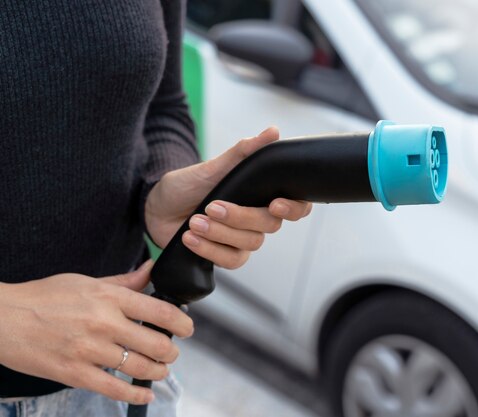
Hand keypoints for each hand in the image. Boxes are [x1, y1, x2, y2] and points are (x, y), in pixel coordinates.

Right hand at [0, 261, 192, 403]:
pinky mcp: (74, 373)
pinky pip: (115, 389)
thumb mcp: (87, 281)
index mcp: (109, 297)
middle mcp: (104, 323)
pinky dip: (136, 395)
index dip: (182, 322)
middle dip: (171, 351)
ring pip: (140, 368)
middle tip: (171, 352)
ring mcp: (89, 350)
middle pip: (157, 343)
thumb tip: (152, 269)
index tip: (188, 328)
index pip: (160, 310)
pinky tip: (145, 394)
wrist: (3, 318)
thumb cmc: (45, 296)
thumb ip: (124, 281)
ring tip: (160, 370)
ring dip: (158, 372)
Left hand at [145, 127, 312, 268]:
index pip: (297, 206)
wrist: (158, 209)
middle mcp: (258, 218)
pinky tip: (191, 238)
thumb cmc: (187, 185)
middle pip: (270, 225)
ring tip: (194, 222)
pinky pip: (231, 260)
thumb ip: (244, 152)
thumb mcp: (212, 166)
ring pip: (250, 244)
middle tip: (211, 206)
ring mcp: (243, 239)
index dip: (294, 208)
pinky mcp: (226, 255)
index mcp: (262, 195)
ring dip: (219, 233)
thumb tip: (273, 132)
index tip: (274, 204)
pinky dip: (209, 250)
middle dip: (240, 217)